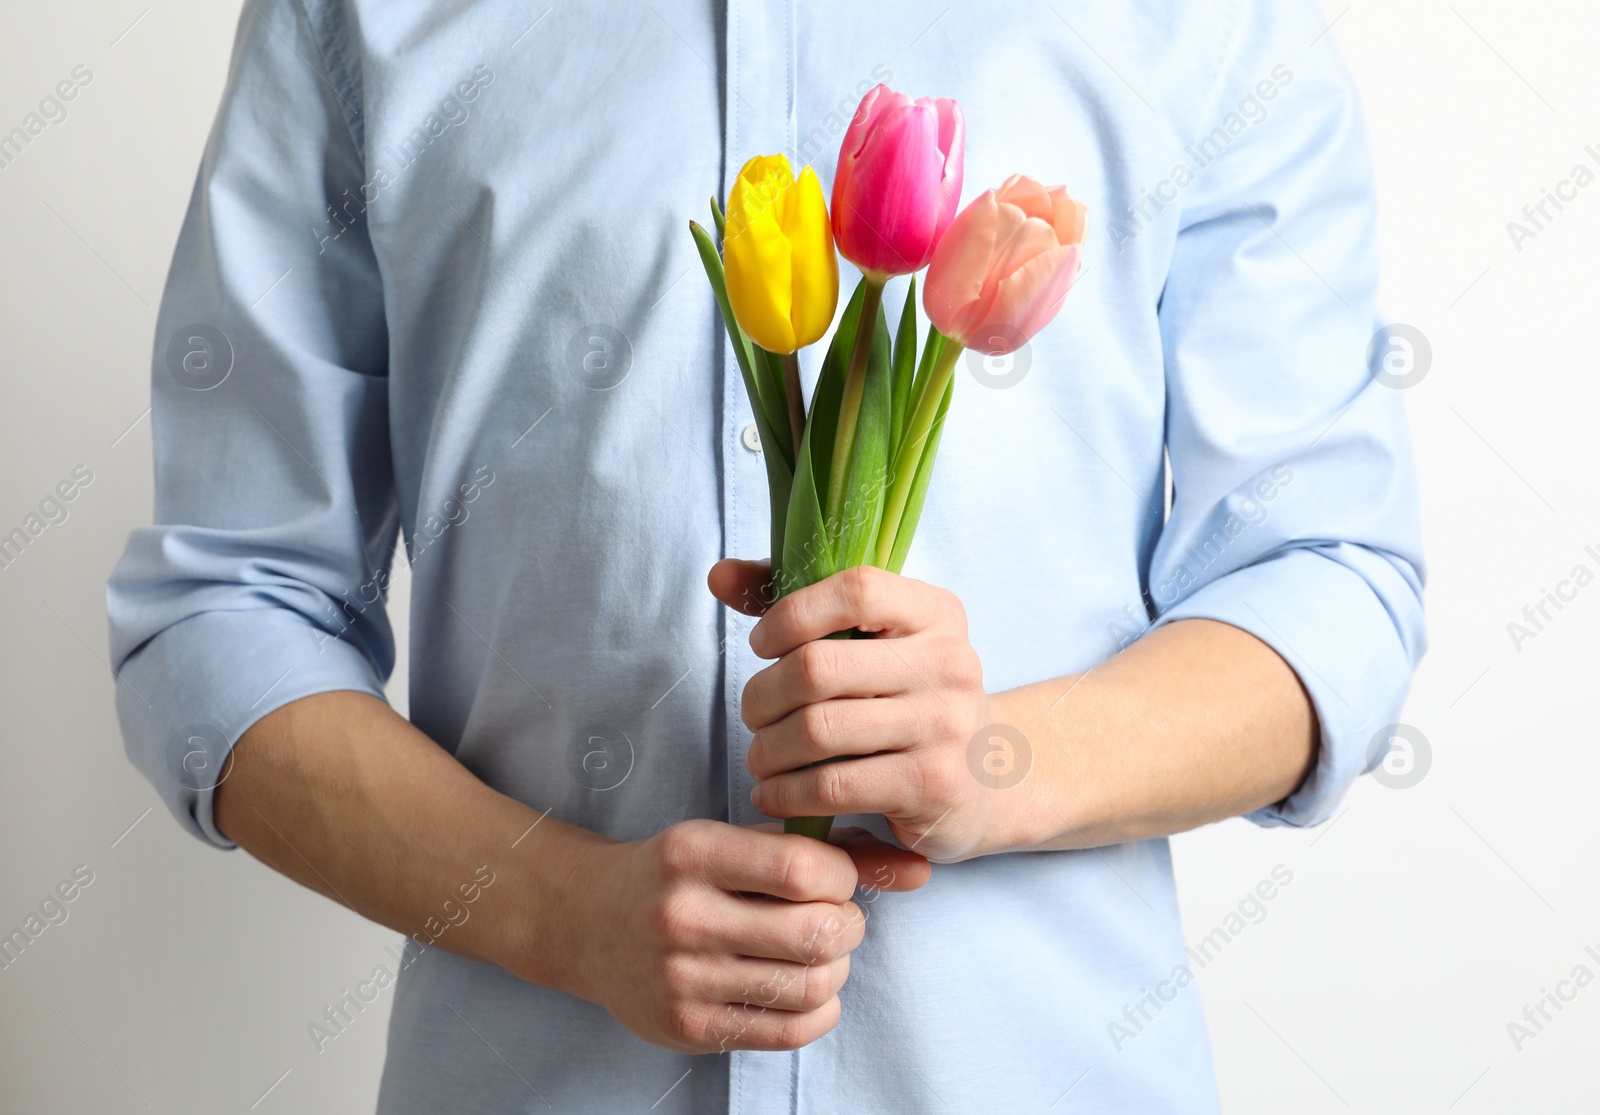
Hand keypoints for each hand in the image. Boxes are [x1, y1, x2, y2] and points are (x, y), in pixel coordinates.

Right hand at [552, 818, 927, 1052]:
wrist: (589, 921)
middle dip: (847, 926)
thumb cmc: (679, 874)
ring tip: (819, 953)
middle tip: (835, 919)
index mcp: (694, 853)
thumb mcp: (738, 843)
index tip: (832, 879)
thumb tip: (919, 868)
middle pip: (815, 933)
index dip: (841, 876)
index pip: (804, 868)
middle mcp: (682, 915)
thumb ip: (827, 849)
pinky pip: (788, 1031)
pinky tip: (805, 989)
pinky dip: (819, 1011)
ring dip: (836, 970)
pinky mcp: (687, 1027)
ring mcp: (681, 977)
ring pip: (810, 986)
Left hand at [709, 559, 1008, 862]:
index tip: (763, 644)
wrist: (987, 781)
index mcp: (936, 613)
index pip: (856, 589)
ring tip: (760, 756)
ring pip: (817, 730)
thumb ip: (796, 602)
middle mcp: (951, 662)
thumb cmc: (906, 700)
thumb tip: (720, 575)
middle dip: (762, 695)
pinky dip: (785, 792)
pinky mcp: (934, 786)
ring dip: (767, 749)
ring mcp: (947, 726)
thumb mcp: (870, 643)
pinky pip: (832, 786)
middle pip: (818, 667)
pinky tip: (773, 792)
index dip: (792, 613)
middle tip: (753, 714)